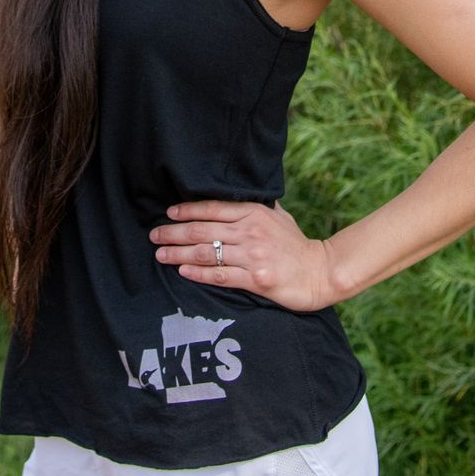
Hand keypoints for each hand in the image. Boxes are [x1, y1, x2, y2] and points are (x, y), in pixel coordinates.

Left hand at [149, 199, 337, 312]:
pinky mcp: (256, 279)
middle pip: (202, 230)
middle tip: (154, 236)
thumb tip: (235, 196)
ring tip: (160, 255)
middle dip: (173, 232)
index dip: (187, 210)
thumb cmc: (296, 245)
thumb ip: (257, 208)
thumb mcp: (279, 217)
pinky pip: (219, 275)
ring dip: (178, 253)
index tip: (169, 214)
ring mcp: (253, 256)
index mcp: (255, 213)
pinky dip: (197, 273)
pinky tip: (182, 271)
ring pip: (206, 252)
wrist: (320, 272)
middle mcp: (251, 232)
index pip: (212, 208)